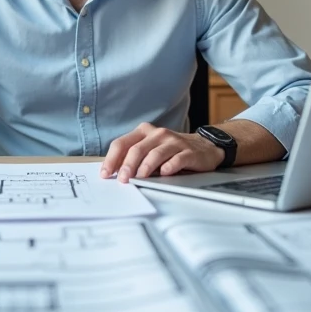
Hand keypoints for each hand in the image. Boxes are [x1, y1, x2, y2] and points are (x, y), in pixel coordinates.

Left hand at [99, 123, 224, 182]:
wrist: (204, 147)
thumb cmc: (171, 151)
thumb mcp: (150, 150)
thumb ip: (134, 157)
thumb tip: (114, 173)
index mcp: (144, 132)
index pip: (122, 143)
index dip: (112, 159)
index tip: (105, 174)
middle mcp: (158, 134)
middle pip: (137, 149)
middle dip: (127, 166)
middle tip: (122, 179)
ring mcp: (174, 141)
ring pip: (155, 154)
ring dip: (145, 168)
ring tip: (139, 179)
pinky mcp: (189, 152)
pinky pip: (177, 159)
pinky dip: (169, 166)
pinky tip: (164, 174)